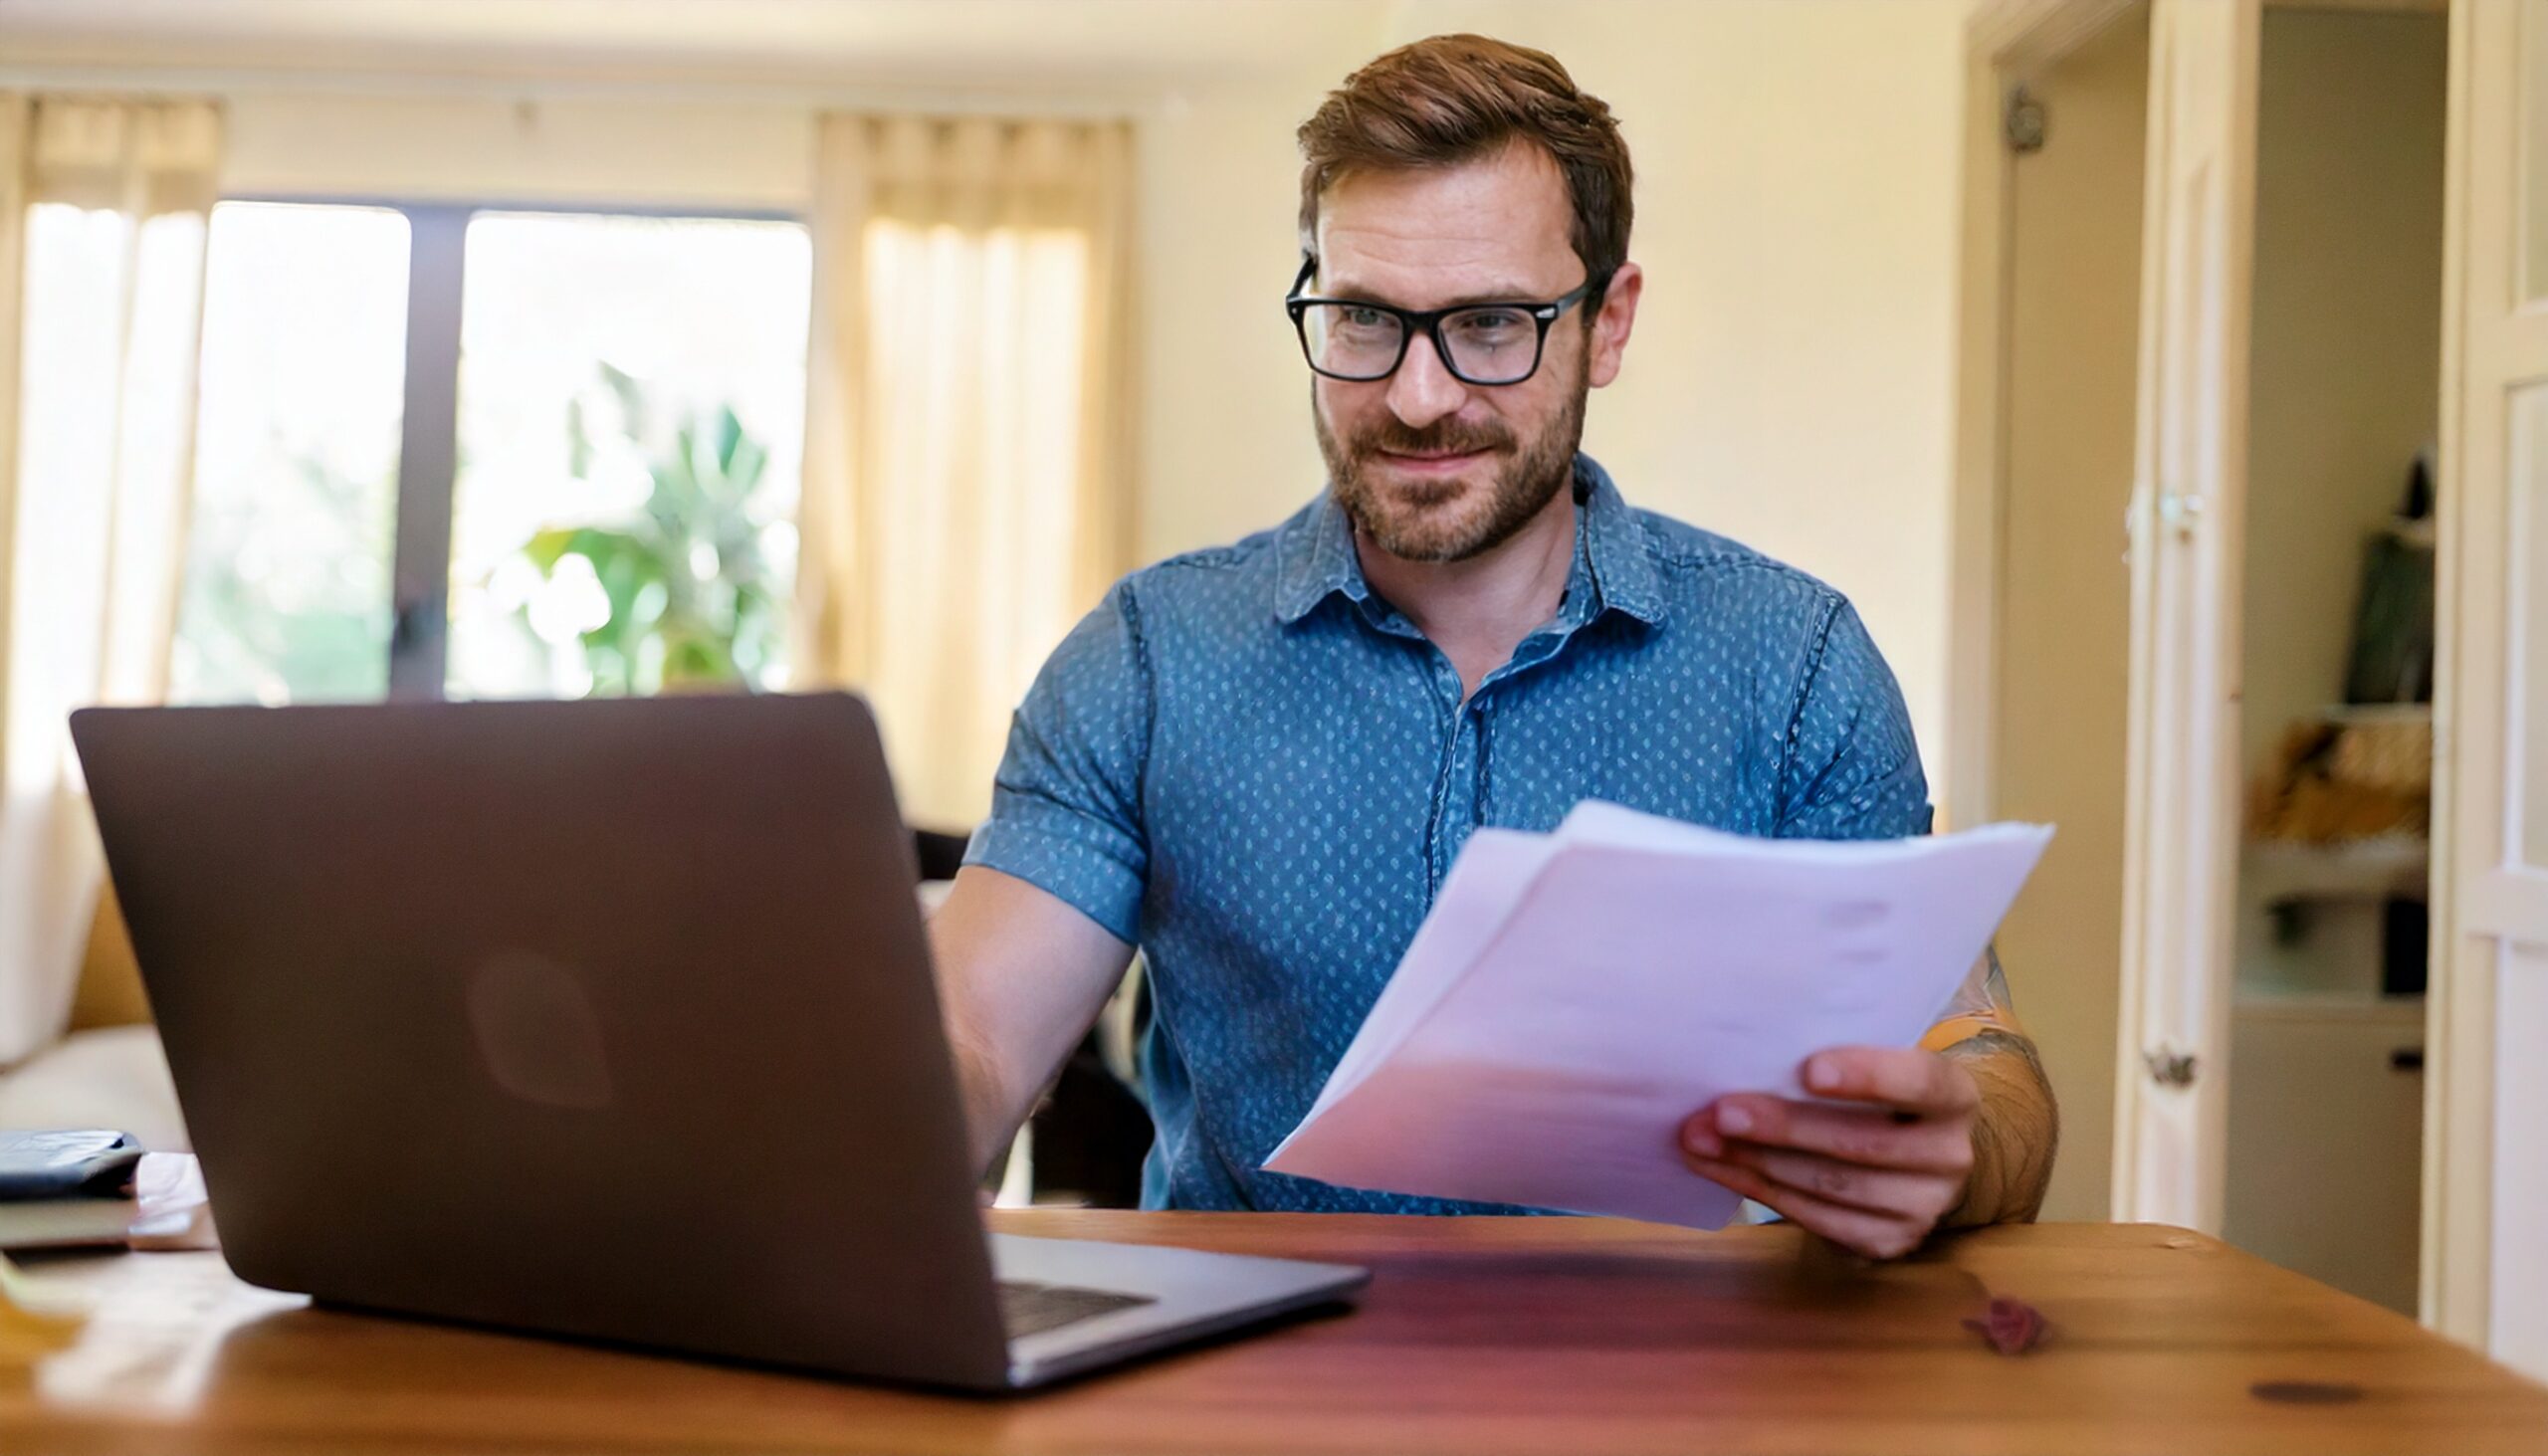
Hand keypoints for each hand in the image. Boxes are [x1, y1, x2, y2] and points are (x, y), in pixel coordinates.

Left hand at [1679, 1046, 1978, 1259]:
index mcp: (1954, 1096)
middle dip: (1784, 1127)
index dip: (1867, 1076)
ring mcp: (1922, 1207)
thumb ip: (1834, 1058)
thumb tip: (1746, 1052)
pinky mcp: (1888, 1242)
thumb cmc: (1879, 1096)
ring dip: (1756, 1163)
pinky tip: (1720, 1168)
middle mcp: (1950, 1156)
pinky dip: (1759, 1191)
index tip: (1809, 1069)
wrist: (1917, 1159)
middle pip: (1862, 1144)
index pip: (1921, 1081)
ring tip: (1700, 1139)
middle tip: (1721, 1111)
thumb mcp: (1876, 1065)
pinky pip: (1816, 1221)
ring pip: (1832, 1187)